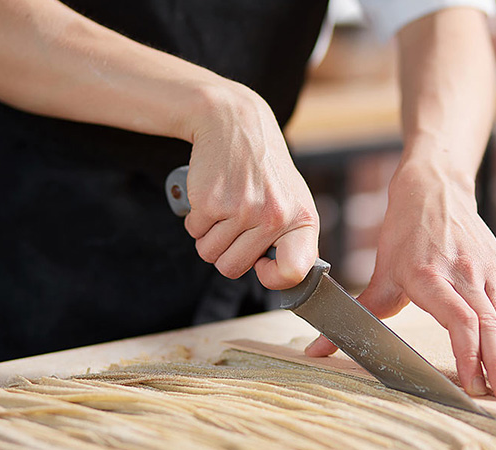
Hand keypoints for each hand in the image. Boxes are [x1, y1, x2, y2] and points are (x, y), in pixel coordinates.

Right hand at [183, 83, 319, 289]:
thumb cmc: (265, 170)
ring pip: (209, 254)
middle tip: (235, 225)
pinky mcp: (210, 202)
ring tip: (225, 208)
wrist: (236, 125)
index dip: (273, 278)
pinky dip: (197, 220)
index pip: (293, 272)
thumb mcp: (293, 200)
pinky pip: (194, 233)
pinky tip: (212, 197)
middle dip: (227, 252)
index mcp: (301, 220)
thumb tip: (286, 278)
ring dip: (210, 237)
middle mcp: (274, 217)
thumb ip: (293, 240)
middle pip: (233, 269)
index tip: (263, 266)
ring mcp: (242, 210)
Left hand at [305, 161, 495, 401]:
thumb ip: (357, 315)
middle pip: (487, 326)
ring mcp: (488, 272)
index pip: (458, 320)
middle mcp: (463, 275)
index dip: (468, 353)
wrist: (433, 188)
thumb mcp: (380, 274)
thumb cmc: (402, 235)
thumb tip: (316, 351)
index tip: (473, 385)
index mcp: (430, 277)